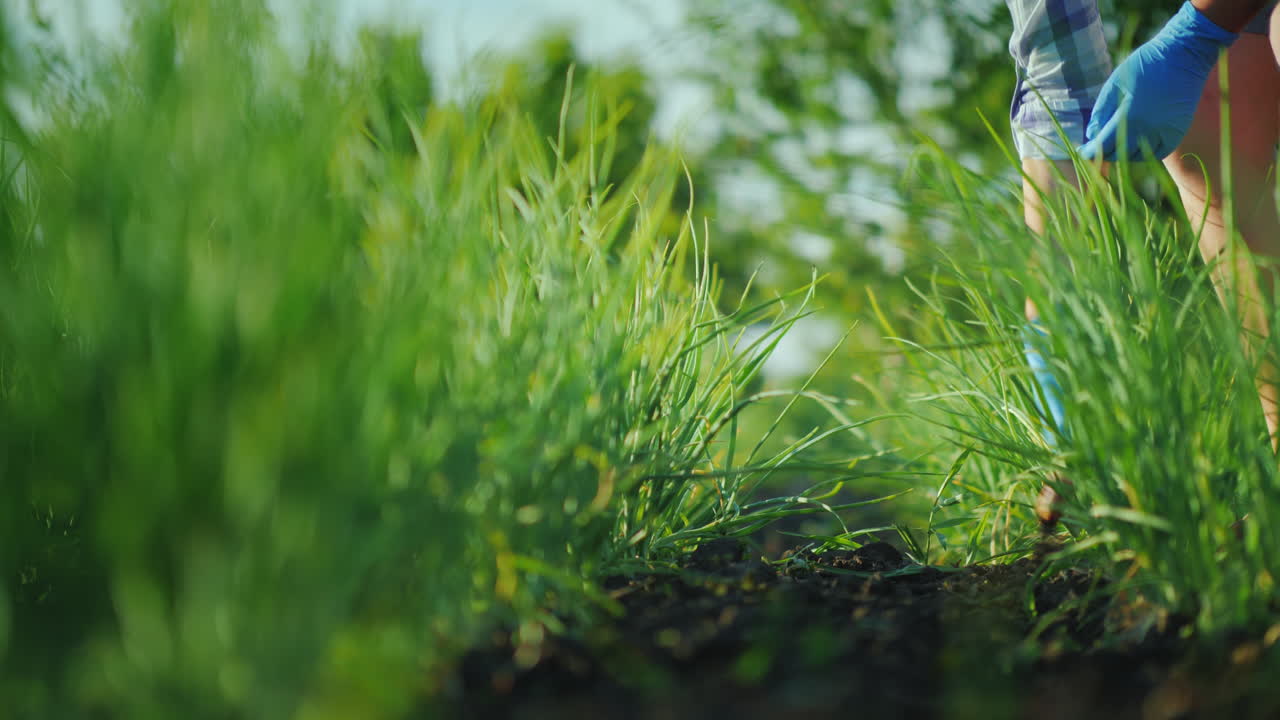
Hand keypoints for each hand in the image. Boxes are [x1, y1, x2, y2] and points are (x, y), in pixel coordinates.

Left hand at [1078, 1, 1237, 160]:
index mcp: (1128, 117)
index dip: (1090, 152)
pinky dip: (1147, 152)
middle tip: (1098, 147)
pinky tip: (1139, 143)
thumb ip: (1101, 111)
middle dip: (1105, 153)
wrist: (1183, 54)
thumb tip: (1091, 135)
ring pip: (1139, 155)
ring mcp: (1165, 132)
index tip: (1083, 152)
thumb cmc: (1144, 65)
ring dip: (1125, 153)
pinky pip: (1160, 152)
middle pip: (1119, 154)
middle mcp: (1147, 129)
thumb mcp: (1114, 83)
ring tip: (1118, 143)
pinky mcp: (1179, 130)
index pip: (1103, 146)